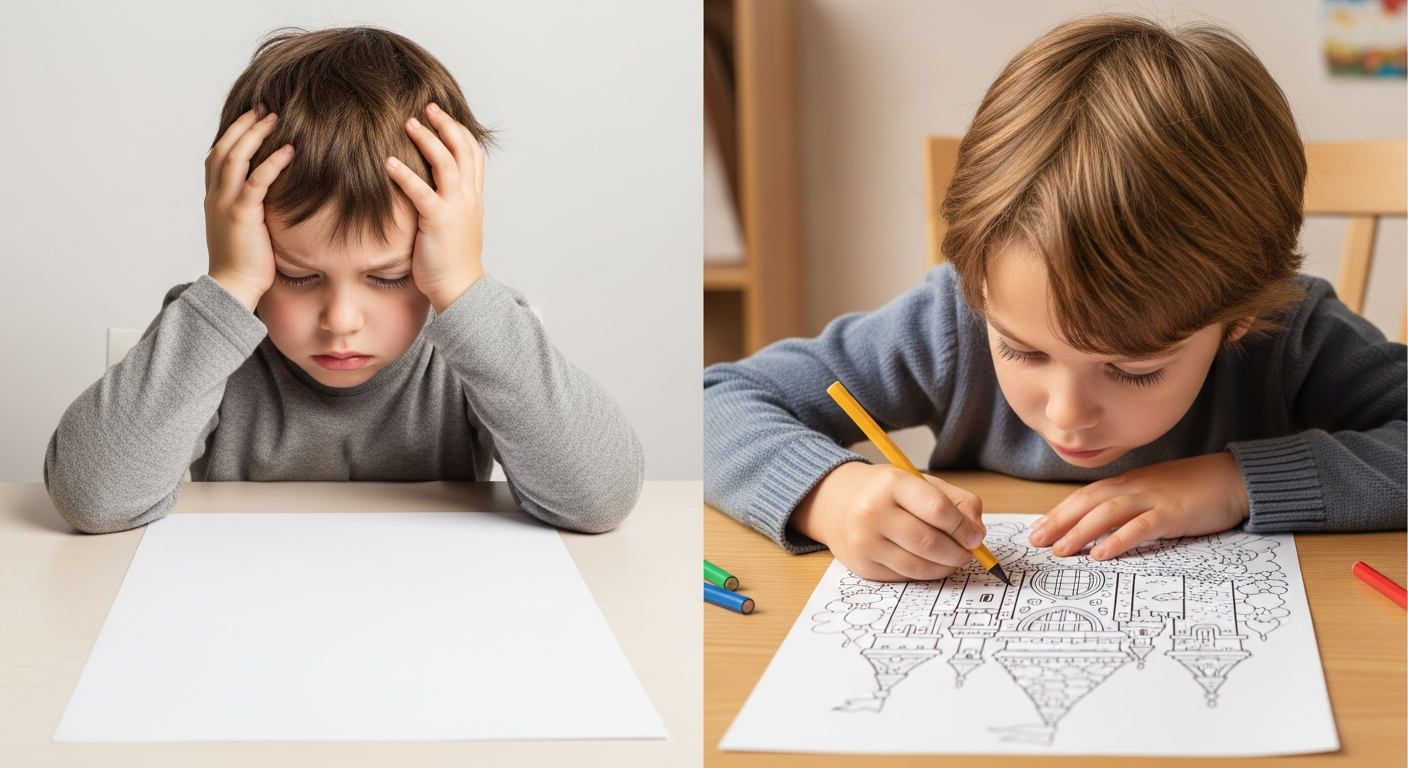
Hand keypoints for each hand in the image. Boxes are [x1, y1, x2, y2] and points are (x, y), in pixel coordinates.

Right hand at [205, 106, 293, 310]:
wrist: (234, 286)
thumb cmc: (246, 262)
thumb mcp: (245, 227)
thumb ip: (252, 207)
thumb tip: (273, 196)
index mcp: (214, 198)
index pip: (217, 156)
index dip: (233, 133)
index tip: (251, 117)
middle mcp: (216, 196)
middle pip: (224, 148)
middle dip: (243, 125)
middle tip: (264, 107)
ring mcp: (226, 204)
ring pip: (235, 157)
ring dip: (255, 134)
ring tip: (275, 118)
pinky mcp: (242, 214)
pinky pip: (256, 181)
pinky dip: (272, 162)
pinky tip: (289, 150)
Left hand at [385, 103, 485, 313]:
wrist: (460, 289)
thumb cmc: (453, 263)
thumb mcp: (459, 227)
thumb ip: (453, 206)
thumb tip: (446, 195)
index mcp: (473, 199)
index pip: (473, 155)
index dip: (459, 131)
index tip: (442, 115)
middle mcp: (469, 199)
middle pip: (463, 150)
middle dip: (446, 125)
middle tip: (427, 107)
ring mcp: (456, 209)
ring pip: (446, 163)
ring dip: (427, 140)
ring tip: (409, 123)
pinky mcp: (439, 221)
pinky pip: (422, 192)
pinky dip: (405, 175)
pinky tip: (387, 163)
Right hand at [789, 462, 987, 581]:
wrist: (838, 505)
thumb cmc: (886, 493)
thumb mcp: (920, 483)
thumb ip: (956, 501)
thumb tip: (977, 533)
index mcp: (891, 484)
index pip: (937, 509)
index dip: (963, 526)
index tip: (975, 536)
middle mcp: (872, 512)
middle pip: (929, 542)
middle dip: (958, 552)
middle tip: (968, 551)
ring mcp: (864, 542)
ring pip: (919, 565)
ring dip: (945, 566)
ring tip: (952, 558)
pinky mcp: (863, 566)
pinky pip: (906, 576)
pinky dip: (926, 572)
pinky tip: (930, 562)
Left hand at [1028, 451, 1250, 560]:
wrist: (1234, 478)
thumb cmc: (1196, 489)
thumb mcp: (1155, 492)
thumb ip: (1131, 504)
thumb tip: (1103, 523)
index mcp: (1129, 483)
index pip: (1085, 495)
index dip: (1060, 511)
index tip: (1038, 527)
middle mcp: (1135, 487)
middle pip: (1088, 501)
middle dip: (1059, 520)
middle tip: (1035, 540)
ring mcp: (1153, 498)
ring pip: (1108, 512)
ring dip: (1080, 531)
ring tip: (1061, 550)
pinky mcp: (1173, 513)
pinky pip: (1141, 526)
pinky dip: (1119, 540)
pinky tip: (1101, 554)